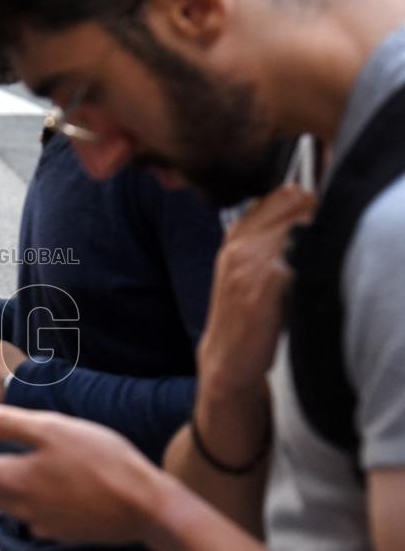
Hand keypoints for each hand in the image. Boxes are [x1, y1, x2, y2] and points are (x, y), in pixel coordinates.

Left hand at [0, 404, 166, 544]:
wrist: (146, 508)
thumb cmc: (101, 463)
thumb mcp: (52, 429)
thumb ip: (8, 423)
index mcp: (13, 479)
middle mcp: (20, 507)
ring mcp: (40, 524)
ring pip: (2, 504)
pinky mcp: (61, 531)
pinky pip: (29, 514)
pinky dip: (22, 497)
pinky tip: (40, 481)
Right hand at [198, 184, 315, 400]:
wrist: (228, 358)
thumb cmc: (246, 315)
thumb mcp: (247, 268)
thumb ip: (268, 237)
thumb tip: (310, 211)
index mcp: (235, 234)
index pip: (284, 193)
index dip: (310, 204)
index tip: (319, 224)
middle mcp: (239, 243)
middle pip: (297, 201)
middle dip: (318, 217)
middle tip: (322, 246)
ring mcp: (249, 262)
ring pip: (303, 224)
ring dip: (319, 240)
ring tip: (317, 265)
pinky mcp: (265, 283)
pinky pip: (303, 254)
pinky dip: (315, 262)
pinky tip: (312, 281)